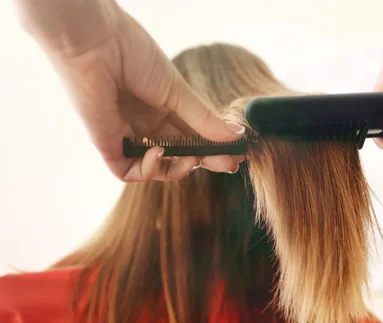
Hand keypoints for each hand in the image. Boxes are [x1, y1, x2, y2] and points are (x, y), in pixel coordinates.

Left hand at [40, 4, 243, 180]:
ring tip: (191, 160)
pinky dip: (148, 170)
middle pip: (181, 155)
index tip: (237, 156)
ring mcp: (128, 136)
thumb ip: (206, 120)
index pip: (195, 138)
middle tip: (227, 165)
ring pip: (158, 168)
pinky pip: (129, 172)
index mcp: (166, 110)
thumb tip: (238, 136)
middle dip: (205, 162)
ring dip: (178, 170)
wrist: (96, 43)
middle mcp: (148, 126)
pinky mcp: (108, 145)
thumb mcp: (179, 93)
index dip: (215, 150)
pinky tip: (157, 154)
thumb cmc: (135, 57)